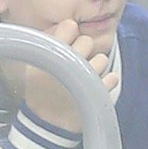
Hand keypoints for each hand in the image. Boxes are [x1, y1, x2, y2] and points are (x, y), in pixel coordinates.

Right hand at [0, 18, 118, 132]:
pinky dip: (106, 81)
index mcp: (50, 52)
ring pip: (102, 58)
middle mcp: (69, 61)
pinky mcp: (99, 92)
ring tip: (85, 75)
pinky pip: (112, 77)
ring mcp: (86, 77)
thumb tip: (69, 25)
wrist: (47, 123)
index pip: (70, 26)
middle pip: (88, 40)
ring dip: (96, 66)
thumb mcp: (35, 65)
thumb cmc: (41, 91)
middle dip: (84, 49)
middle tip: (76, 61)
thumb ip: (50, 43)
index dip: (71, 31)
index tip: (69, 41)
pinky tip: (95, 85)